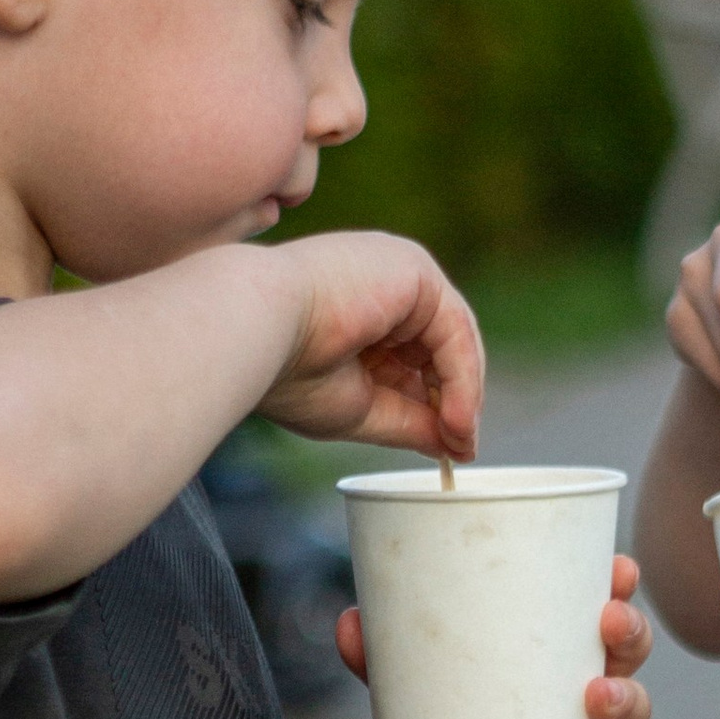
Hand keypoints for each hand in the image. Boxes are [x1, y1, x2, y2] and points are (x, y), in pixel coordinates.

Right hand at [262, 231, 483, 464]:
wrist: (255, 330)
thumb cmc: (288, 370)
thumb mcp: (361, 408)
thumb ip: (409, 421)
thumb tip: (456, 446)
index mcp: (363, 309)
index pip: (418, 358)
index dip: (439, 404)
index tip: (452, 448)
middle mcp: (387, 283)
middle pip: (441, 347)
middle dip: (456, 400)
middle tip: (461, 447)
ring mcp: (402, 271)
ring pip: (454, 339)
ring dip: (464, 394)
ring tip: (458, 437)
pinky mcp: (416, 270)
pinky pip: (455, 330)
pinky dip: (463, 378)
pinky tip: (456, 417)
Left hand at [335, 557, 653, 718]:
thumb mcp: (408, 685)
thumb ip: (378, 654)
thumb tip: (350, 621)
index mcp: (559, 648)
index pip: (604, 605)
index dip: (621, 584)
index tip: (618, 566)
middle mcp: (589, 689)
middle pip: (629, 652)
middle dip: (630, 631)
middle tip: (607, 621)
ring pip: (634, 714)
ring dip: (625, 700)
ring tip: (594, 697)